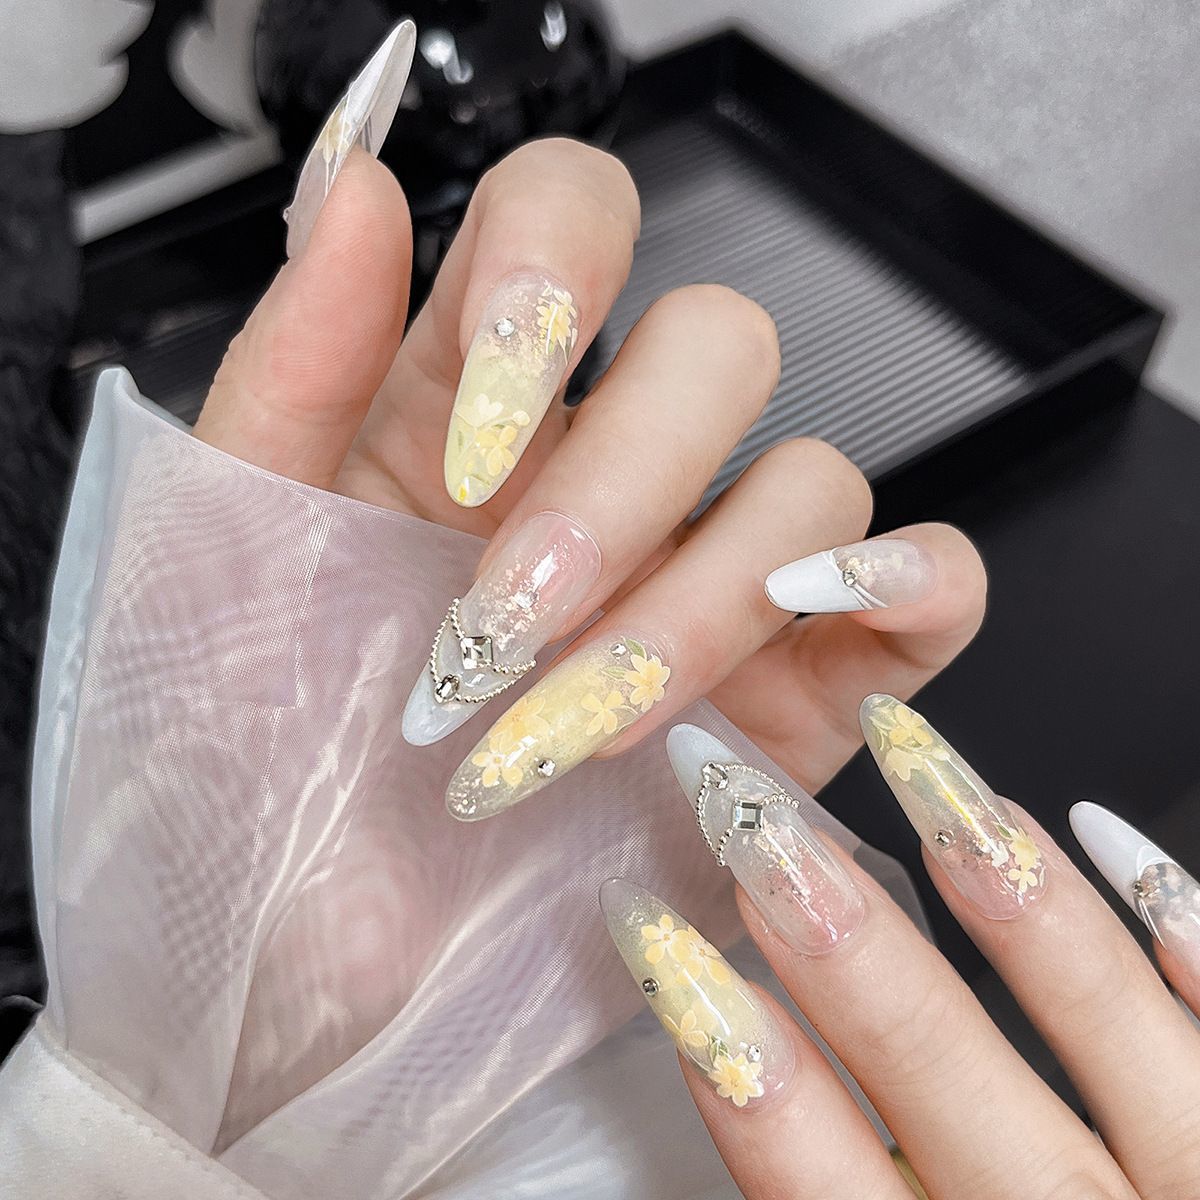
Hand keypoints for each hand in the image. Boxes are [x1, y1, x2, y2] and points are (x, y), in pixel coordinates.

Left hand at [193, 24, 985, 820]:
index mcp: (474, 407)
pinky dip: (908, 585)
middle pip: (724, 341)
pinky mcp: (806, 687)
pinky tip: (813, 635)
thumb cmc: (252, 761)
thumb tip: (355, 181)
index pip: (571, 216)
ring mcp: (719, 571)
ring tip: (591, 726)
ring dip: (709, 598)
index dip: (550, 282)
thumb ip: (293, 363)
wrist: (312, 961)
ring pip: (819, 476)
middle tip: (511, 622)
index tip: (466, 454)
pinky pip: (931, 583)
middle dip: (626, 485)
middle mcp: (612, 469)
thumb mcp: (226, 554)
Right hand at [602, 701, 1199, 1198]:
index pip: (818, 1178)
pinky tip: (1102, 829)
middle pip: (944, 1076)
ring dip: (1002, 888)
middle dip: (837, 938)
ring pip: (1106, 1026)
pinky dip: (1180, 927)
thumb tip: (732, 1063)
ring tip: (918, 764)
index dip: (727, 1045)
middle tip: (756, 814)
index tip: (655, 929)